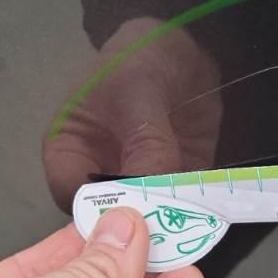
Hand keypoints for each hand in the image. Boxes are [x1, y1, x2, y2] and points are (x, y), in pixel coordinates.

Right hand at [43, 17, 221, 210]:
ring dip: (170, 221)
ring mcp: (138, 183)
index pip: (71, 194)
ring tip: (190, 223)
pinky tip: (208, 212)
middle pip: (109, 215)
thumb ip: (145, 141)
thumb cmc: (137, 61)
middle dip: (135, 220)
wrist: (182, 53)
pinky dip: (194, 211)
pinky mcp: (174, 184)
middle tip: (162, 224)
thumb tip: (153, 187)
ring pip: (148, 216)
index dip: (95, 209)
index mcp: (70, 152)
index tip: (127, 213)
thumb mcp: (137, 92)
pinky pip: (180, 206)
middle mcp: (100, 176)